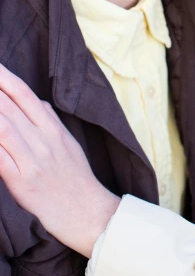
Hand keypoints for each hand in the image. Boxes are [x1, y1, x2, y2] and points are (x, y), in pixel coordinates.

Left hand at [0, 65, 119, 257]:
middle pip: (10, 108)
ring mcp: (33, 161)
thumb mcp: (67, 142)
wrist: (88, 212)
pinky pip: (0, 160)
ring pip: (3, 129)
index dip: (6, 79)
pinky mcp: (23, 183)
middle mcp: (43, 140)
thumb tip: (31, 100)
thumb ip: (48, 120)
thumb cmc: (75, 177)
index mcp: (53, 128)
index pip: (25, 95)